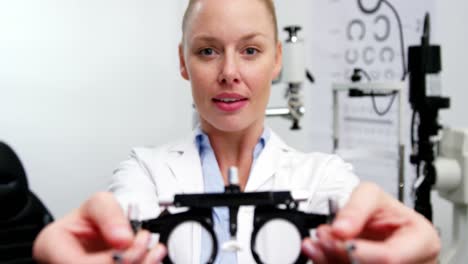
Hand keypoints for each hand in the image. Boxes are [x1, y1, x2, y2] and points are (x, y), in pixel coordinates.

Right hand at [33, 192, 166, 263]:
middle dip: (129, 261)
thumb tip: (123, 238)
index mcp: (52, 246)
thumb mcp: (98, 203)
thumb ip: (110, 214)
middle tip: (145, 244)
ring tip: (153, 251)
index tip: (128, 243)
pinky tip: (150, 259)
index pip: (78, 263)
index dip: (108, 259)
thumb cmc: (90, 219)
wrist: (96, 230)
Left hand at [302, 182, 439, 263]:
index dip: (358, 251)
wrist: (380, 222)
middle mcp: (412, 262)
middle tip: (322, 239)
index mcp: (422, 240)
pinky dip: (331, 263)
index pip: (391, 256)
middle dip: (340, 254)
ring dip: (331, 260)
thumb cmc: (384, 212)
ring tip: (318, 244)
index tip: (337, 237)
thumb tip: (340, 228)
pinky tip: (321, 253)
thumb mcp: (372, 195)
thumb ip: (356, 208)